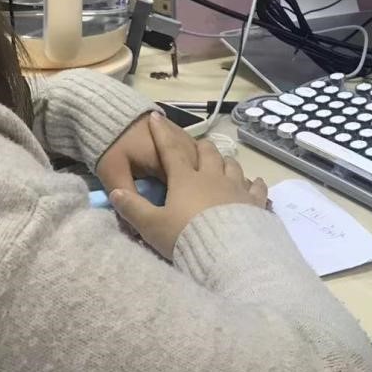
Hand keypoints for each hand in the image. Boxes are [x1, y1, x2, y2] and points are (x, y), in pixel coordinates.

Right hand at [109, 113, 268, 258]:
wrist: (226, 253)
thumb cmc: (185, 236)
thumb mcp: (152, 226)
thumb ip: (133, 208)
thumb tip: (115, 192)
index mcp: (186, 179)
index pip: (171, 150)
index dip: (161, 133)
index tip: (155, 117)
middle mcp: (213, 177)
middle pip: (208, 153)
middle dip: (201, 146)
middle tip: (198, 145)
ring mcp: (237, 188)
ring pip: (233, 165)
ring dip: (226, 161)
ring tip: (223, 163)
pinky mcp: (254, 202)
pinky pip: (256, 188)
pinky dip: (254, 184)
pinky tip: (255, 183)